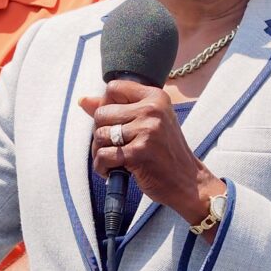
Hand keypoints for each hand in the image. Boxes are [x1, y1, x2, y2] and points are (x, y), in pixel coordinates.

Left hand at [80, 79, 218, 218]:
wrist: (188, 182)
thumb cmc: (164, 151)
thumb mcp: (148, 123)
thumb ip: (117, 109)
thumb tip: (82, 100)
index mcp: (156, 97)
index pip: (113, 88)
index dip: (106, 105)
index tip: (114, 122)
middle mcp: (152, 110)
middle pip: (101, 112)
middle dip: (100, 132)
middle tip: (113, 146)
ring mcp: (146, 131)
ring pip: (100, 135)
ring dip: (100, 151)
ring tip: (114, 160)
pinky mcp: (138, 153)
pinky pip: (103, 156)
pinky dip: (102, 167)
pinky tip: (113, 171)